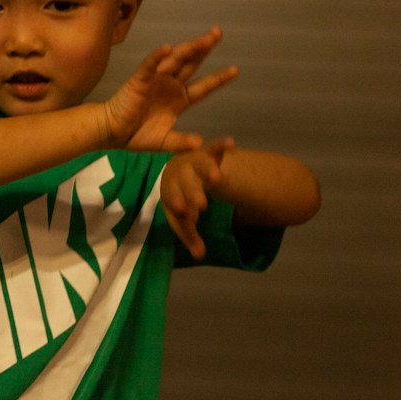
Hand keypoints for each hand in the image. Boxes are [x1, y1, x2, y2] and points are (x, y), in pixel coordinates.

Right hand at [100, 27, 237, 152]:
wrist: (113, 133)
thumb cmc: (137, 136)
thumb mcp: (165, 142)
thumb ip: (181, 142)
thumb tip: (200, 143)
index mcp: (179, 99)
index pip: (203, 86)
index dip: (218, 78)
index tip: (235, 70)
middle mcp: (170, 85)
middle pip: (192, 64)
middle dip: (204, 48)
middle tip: (218, 33)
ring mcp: (156, 80)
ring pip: (175, 60)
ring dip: (189, 48)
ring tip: (204, 38)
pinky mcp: (140, 79)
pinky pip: (150, 65)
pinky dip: (158, 56)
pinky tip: (168, 47)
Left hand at [160, 138, 235, 258]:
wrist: (176, 169)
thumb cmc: (180, 198)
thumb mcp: (181, 218)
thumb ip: (190, 236)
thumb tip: (200, 255)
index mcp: (170, 189)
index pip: (173, 198)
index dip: (177, 204)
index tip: (185, 212)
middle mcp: (180, 174)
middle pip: (186, 183)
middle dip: (193, 193)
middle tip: (201, 205)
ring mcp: (194, 162)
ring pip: (200, 165)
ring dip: (209, 170)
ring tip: (218, 178)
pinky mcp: (207, 153)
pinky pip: (214, 148)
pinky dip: (221, 145)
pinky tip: (231, 144)